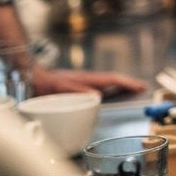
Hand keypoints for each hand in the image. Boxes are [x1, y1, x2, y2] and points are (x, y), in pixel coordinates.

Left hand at [32, 66, 146, 96]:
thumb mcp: (61, 88)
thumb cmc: (46, 83)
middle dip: (129, 83)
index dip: (127, 83)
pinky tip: (110, 94)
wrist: (33, 78)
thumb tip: (98, 97)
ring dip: (121, 85)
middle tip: (142, 88)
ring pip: (107, 83)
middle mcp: (89, 79)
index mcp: (87, 78)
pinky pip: (100, 86)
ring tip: (132, 90)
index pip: (112, 79)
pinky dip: (110, 89)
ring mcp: (85, 81)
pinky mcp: (80, 86)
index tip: (140, 86)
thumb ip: (79, 92)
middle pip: (113, 80)